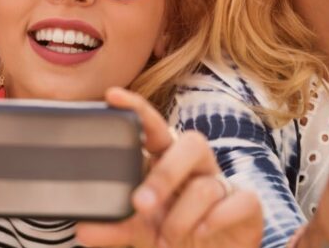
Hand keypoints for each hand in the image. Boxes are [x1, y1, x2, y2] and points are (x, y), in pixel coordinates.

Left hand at [76, 89, 262, 247]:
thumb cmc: (173, 232)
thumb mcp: (140, 232)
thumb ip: (114, 228)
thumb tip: (82, 230)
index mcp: (167, 160)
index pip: (153, 127)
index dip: (137, 109)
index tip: (111, 95)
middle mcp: (195, 165)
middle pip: (190, 143)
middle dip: (165, 174)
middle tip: (140, 204)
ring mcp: (223, 183)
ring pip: (207, 185)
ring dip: (182, 217)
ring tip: (165, 241)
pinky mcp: (247, 204)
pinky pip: (238, 201)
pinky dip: (216, 221)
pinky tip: (200, 235)